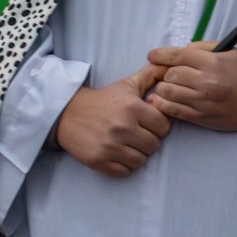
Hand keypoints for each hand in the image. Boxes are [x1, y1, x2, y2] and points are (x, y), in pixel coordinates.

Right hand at [54, 72, 171, 176]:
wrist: (67, 113)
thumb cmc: (103, 100)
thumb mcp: (127, 84)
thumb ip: (151, 74)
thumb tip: (169, 65)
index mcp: (132, 108)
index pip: (164, 127)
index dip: (157, 126)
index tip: (147, 123)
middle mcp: (122, 127)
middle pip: (153, 146)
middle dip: (147, 141)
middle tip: (136, 134)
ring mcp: (110, 146)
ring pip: (140, 161)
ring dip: (136, 155)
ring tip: (126, 144)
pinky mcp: (98, 160)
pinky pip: (124, 171)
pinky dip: (122, 165)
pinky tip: (116, 153)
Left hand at [144, 43, 236, 133]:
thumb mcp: (229, 52)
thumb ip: (203, 48)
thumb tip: (180, 51)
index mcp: (213, 62)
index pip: (178, 56)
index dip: (160, 55)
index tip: (152, 56)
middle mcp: (206, 82)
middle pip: (170, 74)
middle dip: (165, 72)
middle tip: (166, 73)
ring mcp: (203, 102)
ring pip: (167, 92)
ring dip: (163, 88)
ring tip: (168, 86)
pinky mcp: (201, 118)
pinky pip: (173, 110)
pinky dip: (163, 104)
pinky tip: (162, 100)